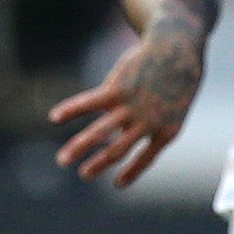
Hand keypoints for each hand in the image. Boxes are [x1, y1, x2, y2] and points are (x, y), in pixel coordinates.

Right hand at [50, 30, 203, 186]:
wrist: (178, 48)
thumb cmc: (176, 78)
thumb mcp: (172, 105)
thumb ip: (146, 122)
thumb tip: (114, 135)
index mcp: (167, 130)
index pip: (147, 158)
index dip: (132, 172)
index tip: (118, 185)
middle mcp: (148, 122)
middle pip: (118, 150)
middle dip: (99, 165)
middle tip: (84, 175)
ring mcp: (132, 106)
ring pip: (100, 132)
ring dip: (80, 148)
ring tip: (63, 161)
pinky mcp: (117, 88)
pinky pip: (90, 103)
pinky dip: (71, 110)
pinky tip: (55, 117)